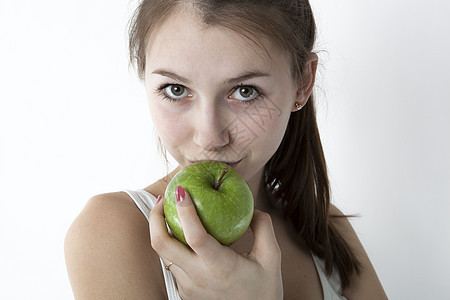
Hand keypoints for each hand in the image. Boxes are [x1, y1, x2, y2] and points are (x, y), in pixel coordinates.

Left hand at [149, 187, 282, 299]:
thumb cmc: (264, 291)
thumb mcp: (271, 258)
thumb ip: (263, 228)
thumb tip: (252, 207)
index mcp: (220, 267)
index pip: (195, 236)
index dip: (185, 211)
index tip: (182, 190)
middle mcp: (198, 278)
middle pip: (161, 245)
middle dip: (155, 217)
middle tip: (163, 198)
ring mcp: (187, 287)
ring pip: (164, 254)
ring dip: (161, 230)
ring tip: (168, 210)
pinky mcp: (184, 292)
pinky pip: (172, 264)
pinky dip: (172, 245)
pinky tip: (180, 233)